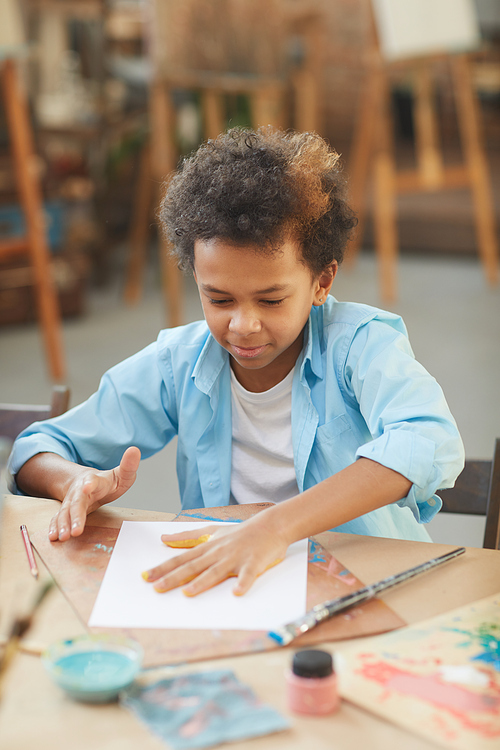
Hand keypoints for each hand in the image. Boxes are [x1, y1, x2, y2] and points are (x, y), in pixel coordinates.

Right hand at [48, 446, 140, 541]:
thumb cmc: (107, 482)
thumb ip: (128, 465)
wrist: (87, 482)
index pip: (93, 481)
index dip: (90, 483)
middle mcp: (79, 491)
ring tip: (63, 537)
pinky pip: (58, 518)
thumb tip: (135, 449)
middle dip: (75, 516)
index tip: (87, 487)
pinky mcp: (66, 511)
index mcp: (95, 480)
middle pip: (76, 502)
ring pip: (65, 512)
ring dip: (63, 525)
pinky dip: (54, 527)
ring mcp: (71, 501)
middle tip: (76, 530)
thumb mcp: (121, 474)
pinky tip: (53, 537)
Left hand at [142, 516, 288, 596]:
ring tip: (188, 593)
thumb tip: (164, 538)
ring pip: (216, 571)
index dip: (163, 568)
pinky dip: (243, 584)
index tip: (145, 577)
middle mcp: (218, 553)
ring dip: (202, 582)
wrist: (271, 525)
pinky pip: (248, 575)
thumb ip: (188, 536)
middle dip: (174, 577)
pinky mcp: (254, 563)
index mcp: (208, 547)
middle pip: (193, 566)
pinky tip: (237, 593)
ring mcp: (235, 558)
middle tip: (156, 587)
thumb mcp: (212, 531)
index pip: (181, 559)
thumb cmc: (241, 531)